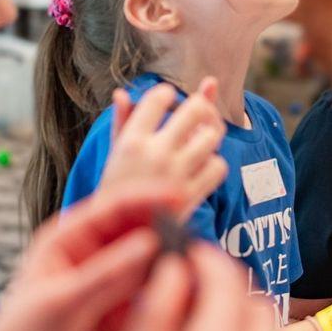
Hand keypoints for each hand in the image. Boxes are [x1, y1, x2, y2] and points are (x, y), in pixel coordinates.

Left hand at [0, 182, 180, 330]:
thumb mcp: (56, 307)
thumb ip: (105, 276)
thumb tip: (150, 243)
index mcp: (69, 241)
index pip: (115, 207)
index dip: (147, 198)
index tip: (178, 198)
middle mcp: (97, 259)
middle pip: (143, 233)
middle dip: (170, 234)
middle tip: (195, 246)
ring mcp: (117, 291)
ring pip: (158, 268)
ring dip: (177, 269)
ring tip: (197, 279)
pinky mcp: (133, 323)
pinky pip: (163, 304)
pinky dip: (178, 301)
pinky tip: (191, 306)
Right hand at [100, 80, 227, 222]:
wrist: (120, 238)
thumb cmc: (117, 190)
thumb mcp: (113, 156)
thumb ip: (121, 123)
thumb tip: (121, 92)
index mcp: (131, 142)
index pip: (157, 99)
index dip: (166, 93)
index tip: (169, 95)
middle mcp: (155, 154)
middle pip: (194, 109)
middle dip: (200, 104)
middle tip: (197, 109)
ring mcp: (175, 175)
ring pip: (212, 136)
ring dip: (210, 135)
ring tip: (201, 138)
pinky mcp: (191, 195)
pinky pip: (218, 166)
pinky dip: (214, 164)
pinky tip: (203, 164)